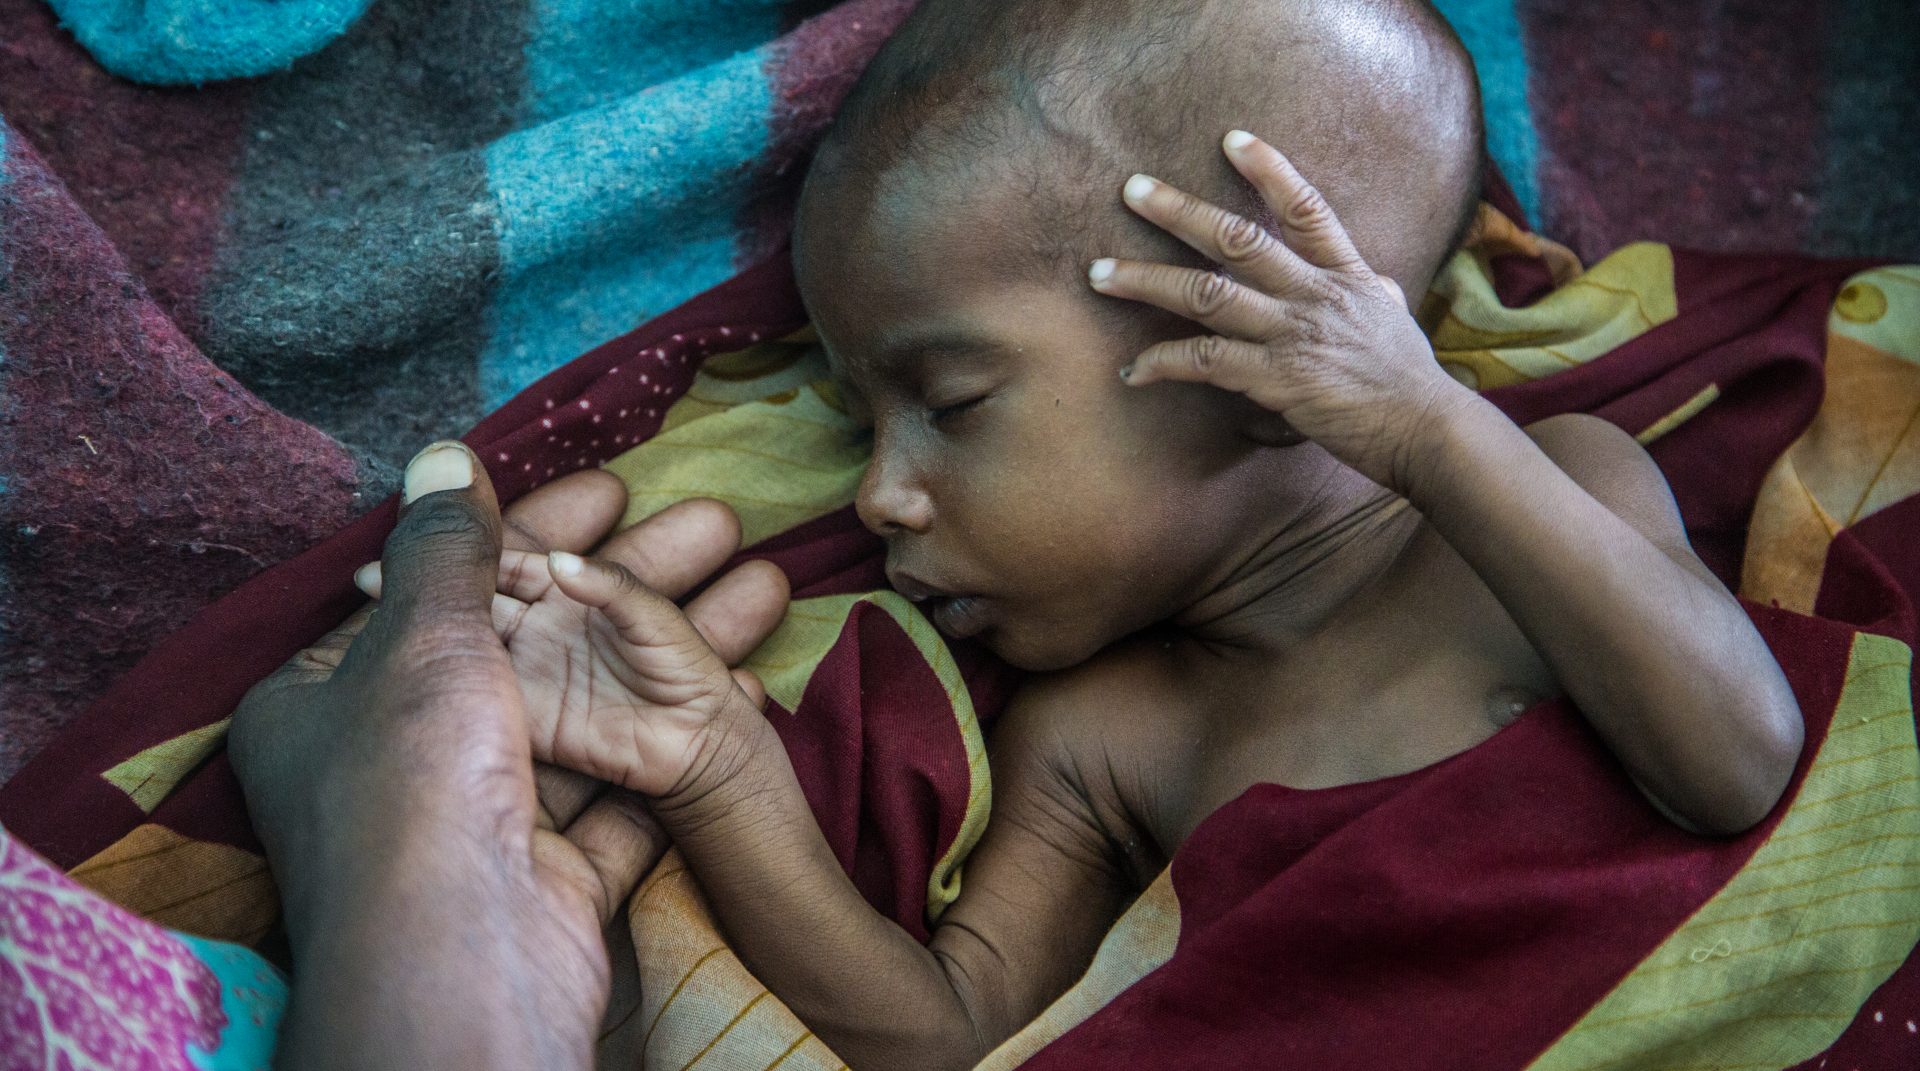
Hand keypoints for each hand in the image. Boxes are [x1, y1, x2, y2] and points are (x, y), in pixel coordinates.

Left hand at [227, 443, 758, 1069]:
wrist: (466, 964)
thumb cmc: (416, 788)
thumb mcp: (424, 643)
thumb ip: (447, 549)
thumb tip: (442, 454)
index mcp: (324, 698)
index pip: (440, 589)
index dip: (527, 529)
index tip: (611, 489)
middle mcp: (394, 759)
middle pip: (527, 645)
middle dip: (625, 579)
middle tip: (706, 522)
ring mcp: (477, 821)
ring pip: (585, 713)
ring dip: (667, 649)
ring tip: (753, 584)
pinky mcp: (549, 870)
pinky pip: (619, 790)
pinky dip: (674, 740)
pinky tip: (741, 683)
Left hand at [1087, 128, 1470, 491]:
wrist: (1427, 431)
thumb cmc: (1409, 382)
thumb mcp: (1392, 317)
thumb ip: (1368, 290)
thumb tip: (1367, 277)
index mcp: (1343, 276)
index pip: (1305, 208)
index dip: (1268, 170)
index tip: (1231, 139)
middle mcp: (1313, 295)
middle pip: (1237, 239)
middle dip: (1179, 212)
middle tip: (1133, 190)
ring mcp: (1292, 335)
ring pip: (1206, 294)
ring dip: (1146, 282)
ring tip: (1100, 275)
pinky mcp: (1275, 380)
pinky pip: (1205, 362)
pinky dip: (1163, 363)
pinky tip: (1133, 370)